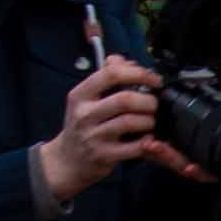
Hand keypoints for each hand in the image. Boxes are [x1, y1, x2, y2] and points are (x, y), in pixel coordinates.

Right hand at [38, 55, 211, 195]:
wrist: (67, 160)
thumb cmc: (81, 125)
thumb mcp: (85, 99)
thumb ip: (104, 78)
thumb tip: (124, 60)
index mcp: (81, 95)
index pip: (111, 74)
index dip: (138, 73)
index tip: (154, 79)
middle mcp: (85, 114)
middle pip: (125, 99)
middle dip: (148, 100)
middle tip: (153, 104)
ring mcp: (94, 136)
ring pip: (131, 122)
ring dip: (149, 120)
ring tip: (150, 121)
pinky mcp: (104, 155)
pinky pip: (135, 146)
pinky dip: (147, 141)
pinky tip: (148, 138)